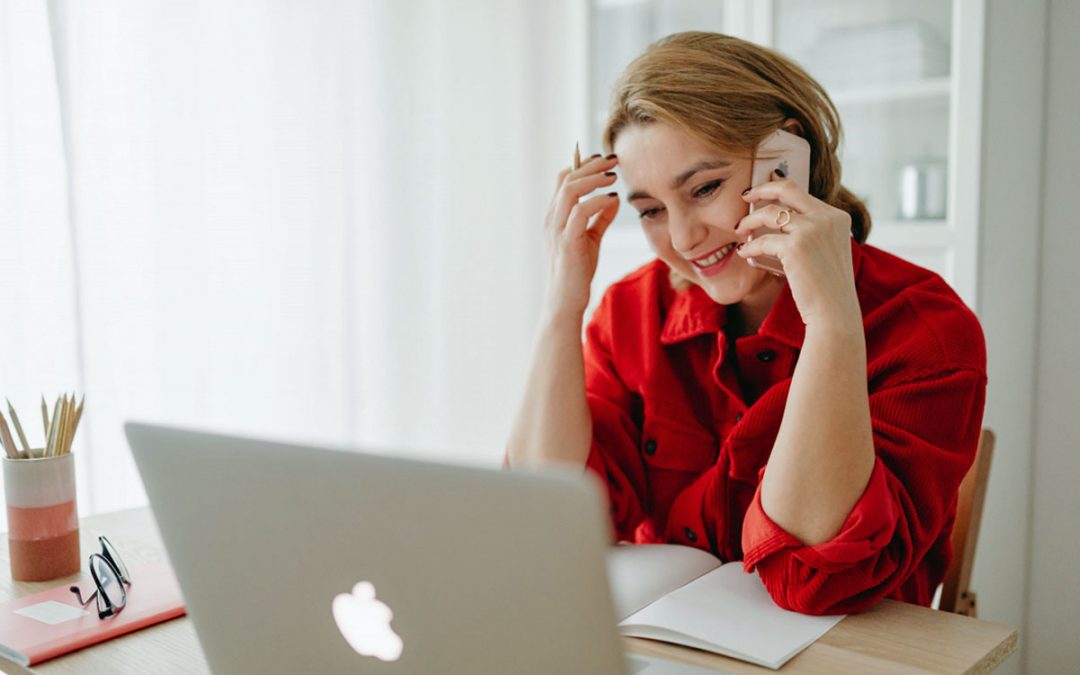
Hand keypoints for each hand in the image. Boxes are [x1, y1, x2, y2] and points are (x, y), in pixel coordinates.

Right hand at [542, 154, 620, 319]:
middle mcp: (552, 218)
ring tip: (613, 175)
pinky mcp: (567, 242)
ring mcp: (556, 229)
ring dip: (594, 178)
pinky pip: (579, 211)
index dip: (583, 165)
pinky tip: (612, 198)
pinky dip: (597, 201)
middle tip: (614, 159)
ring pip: (570, 190)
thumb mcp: (590, 239)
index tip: (605, 160)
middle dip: (592, 165)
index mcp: (555, 215)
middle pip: (567, 178)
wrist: (565, 300)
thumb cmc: (576, 271)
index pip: (563, 179)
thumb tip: (614, 198)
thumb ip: (600, 218)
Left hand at [734, 172, 860, 327]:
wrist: (834, 312)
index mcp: (837, 217)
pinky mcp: (796, 247)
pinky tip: (743, 251)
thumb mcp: (825, 249)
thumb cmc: (826, 287)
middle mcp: (826, 218)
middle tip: (745, 196)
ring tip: (739, 229)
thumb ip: (810, 231)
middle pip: (787, 190)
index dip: (778, 187)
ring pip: (770, 213)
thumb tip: (778, 218)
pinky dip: (749, 246)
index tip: (762, 188)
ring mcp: (812, 230)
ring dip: (749, 220)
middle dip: (761, 189)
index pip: (802, 193)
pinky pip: (762, 241)